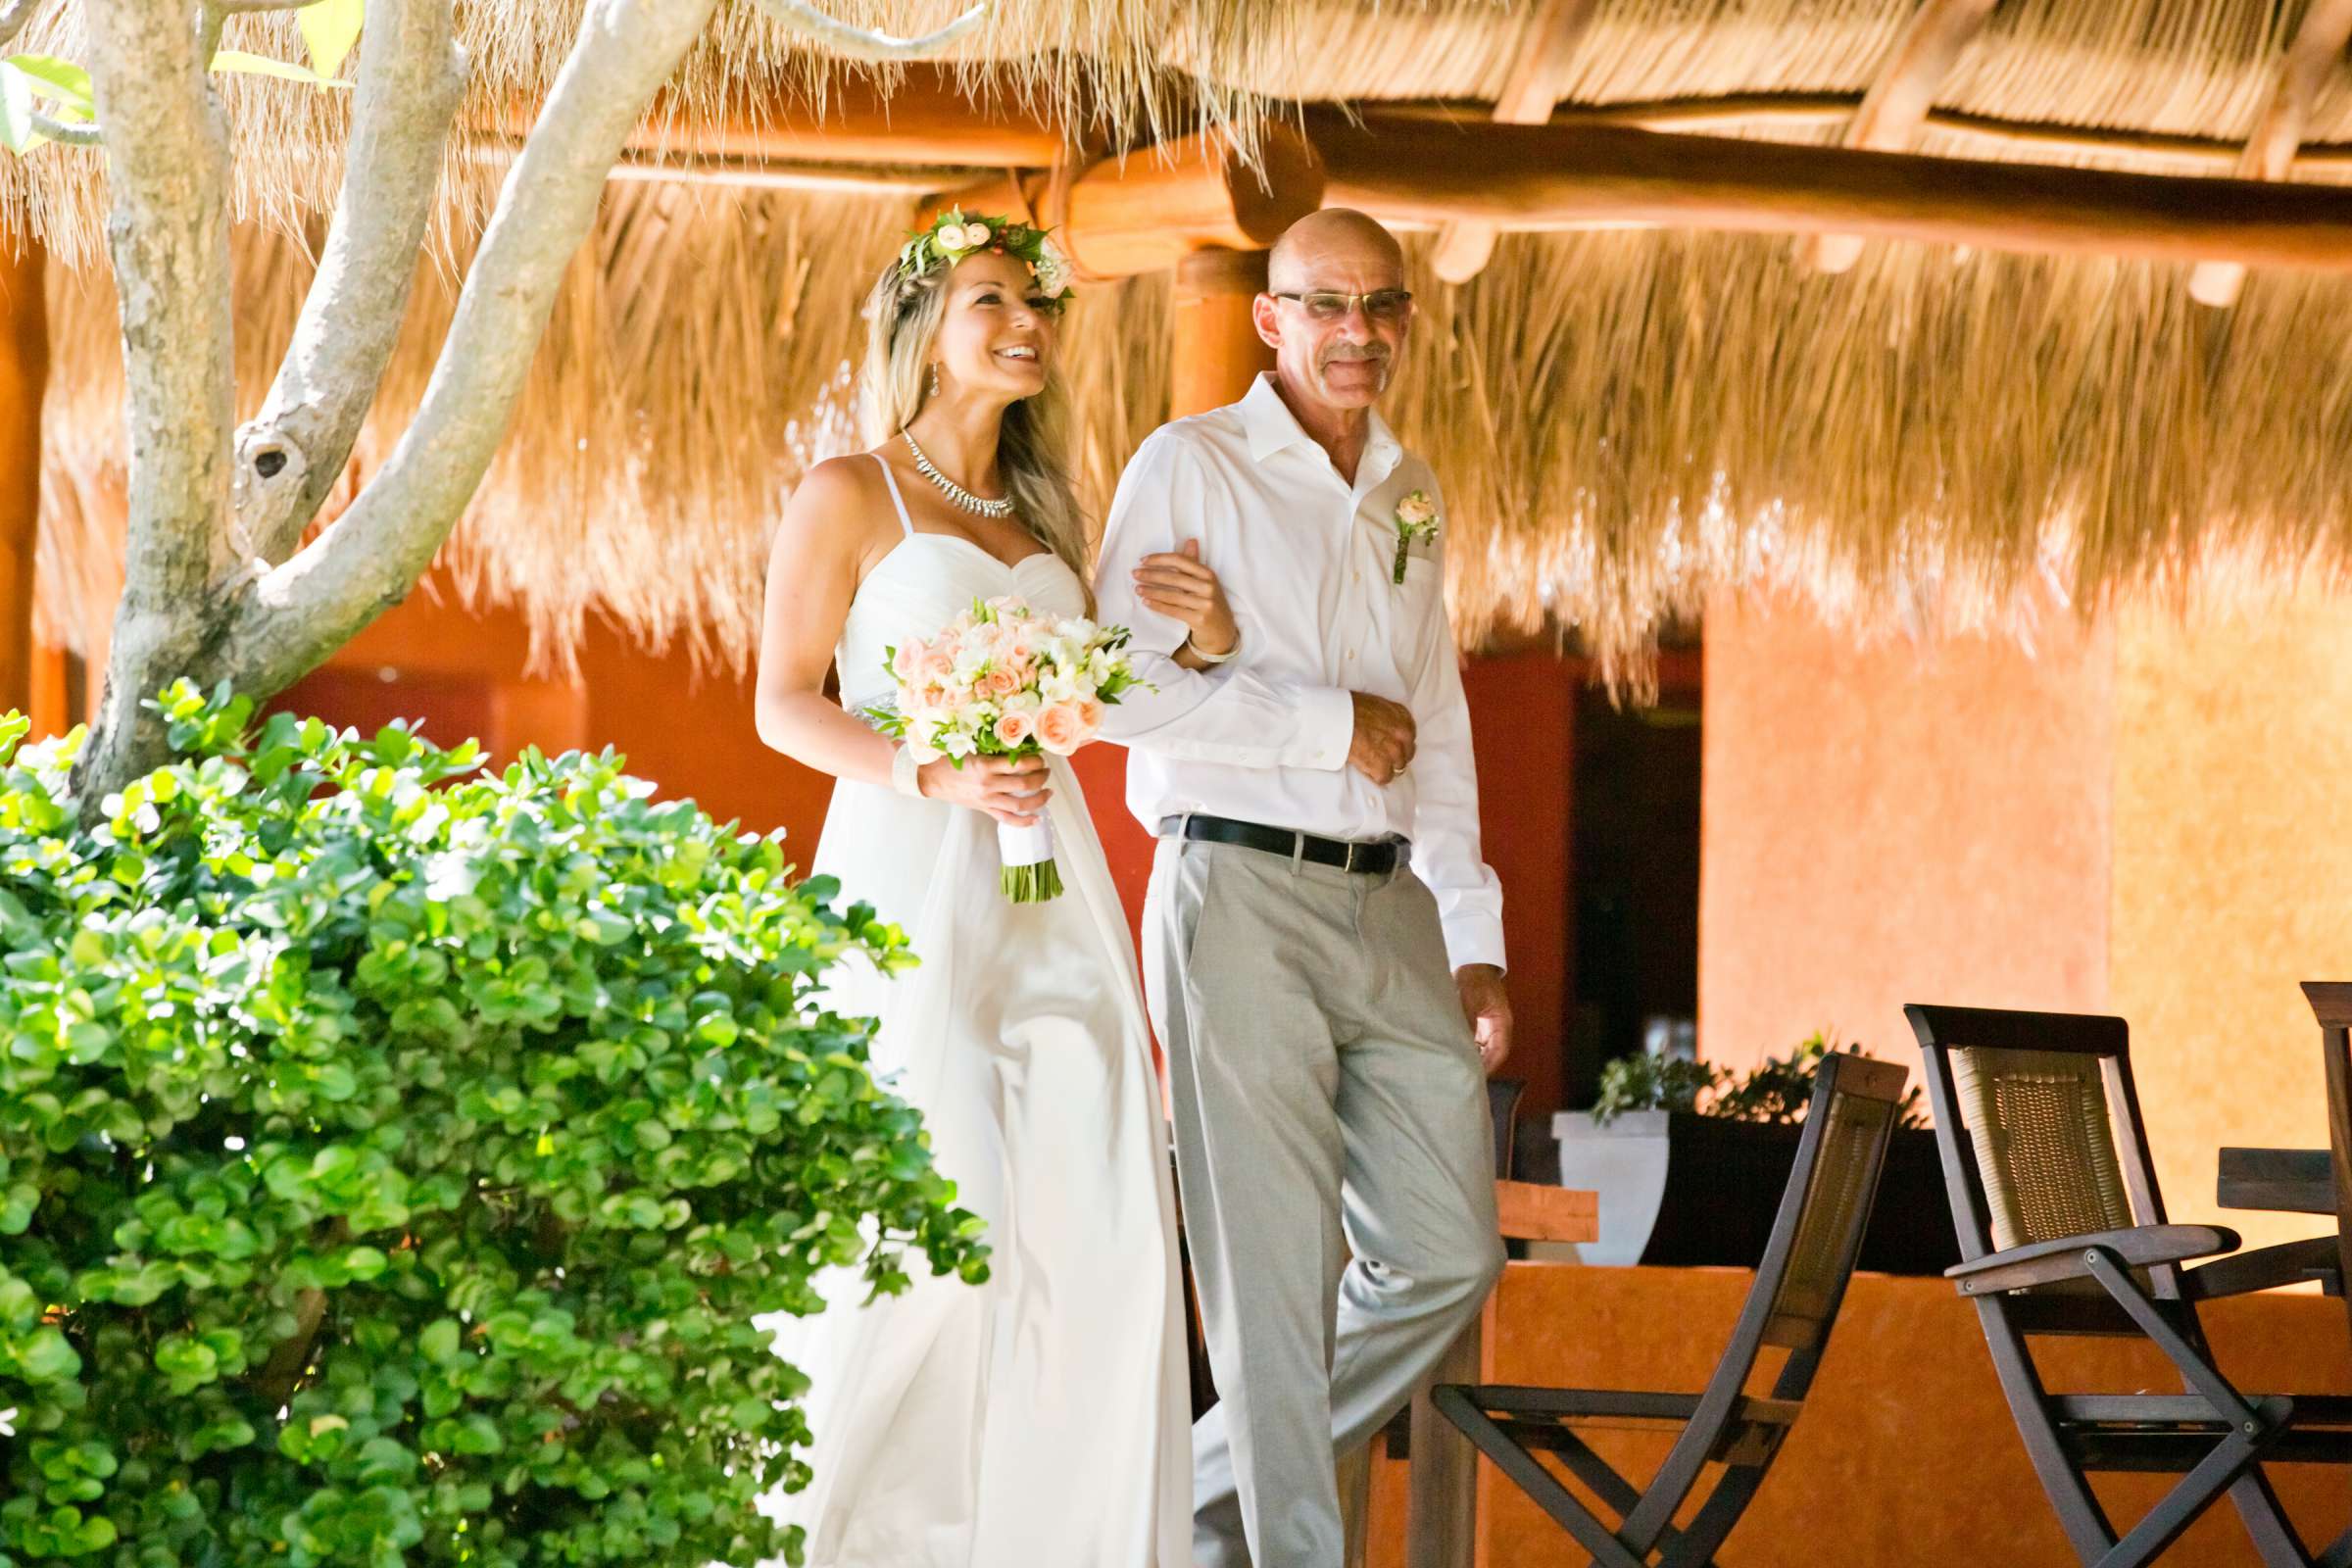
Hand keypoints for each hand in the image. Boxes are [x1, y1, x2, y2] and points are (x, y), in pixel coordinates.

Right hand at [918, 754, 1052, 826]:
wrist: (929, 777)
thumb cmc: (948, 759)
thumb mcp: (971, 749)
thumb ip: (992, 751)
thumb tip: (1017, 748)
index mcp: (985, 765)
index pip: (1019, 763)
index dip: (1035, 760)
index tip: (1040, 757)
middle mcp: (988, 784)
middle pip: (1024, 783)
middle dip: (1041, 776)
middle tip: (1046, 771)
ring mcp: (987, 799)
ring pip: (1020, 803)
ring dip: (1039, 798)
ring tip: (1048, 792)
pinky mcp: (984, 809)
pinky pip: (1007, 819)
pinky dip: (1024, 821)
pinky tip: (1036, 819)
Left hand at [1133, 540, 1237, 657]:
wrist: (1222, 631)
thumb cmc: (1209, 602)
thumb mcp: (1205, 582)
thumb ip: (1194, 563)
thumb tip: (1190, 540)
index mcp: (1208, 574)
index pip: (1180, 560)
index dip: (1160, 559)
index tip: (1143, 561)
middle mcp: (1209, 587)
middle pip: (1175, 577)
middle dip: (1151, 575)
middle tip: (1135, 574)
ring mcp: (1206, 604)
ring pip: (1172, 595)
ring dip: (1151, 591)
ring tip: (1137, 589)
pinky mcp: (1200, 620)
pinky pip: (1173, 610)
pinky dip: (1158, 606)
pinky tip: (1146, 602)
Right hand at [1346, 692, 1415, 784]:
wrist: (1337, 718)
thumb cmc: (1350, 708)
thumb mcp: (1376, 705)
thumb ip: (1388, 718)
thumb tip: (1386, 728)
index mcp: (1403, 717)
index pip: (1410, 736)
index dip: (1399, 743)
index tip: (1389, 745)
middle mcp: (1403, 734)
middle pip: (1406, 753)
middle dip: (1394, 756)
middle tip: (1379, 755)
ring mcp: (1394, 751)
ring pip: (1398, 767)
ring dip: (1386, 766)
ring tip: (1371, 762)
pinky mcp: (1382, 766)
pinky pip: (1384, 778)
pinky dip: (1375, 776)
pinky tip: (1366, 769)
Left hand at [1456, 964, 1511, 1074]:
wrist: (1471, 966)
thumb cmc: (1474, 980)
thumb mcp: (1470, 1000)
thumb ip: (1468, 1021)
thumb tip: (1461, 1043)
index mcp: (1502, 1022)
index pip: (1500, 1050)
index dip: (1491, 1065)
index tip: (1478, 1076)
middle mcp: (1498, 1027)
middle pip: (1493, 1053)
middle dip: (1482, 1066)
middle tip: (1466, 1077)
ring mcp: (1488, 1027)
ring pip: (1484, 1050)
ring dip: (1474, 1059)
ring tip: (1460, 1070)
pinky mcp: (1478, 1025)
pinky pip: (1475, 1043)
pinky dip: (1468, 1050)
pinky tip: (1456, 1056)